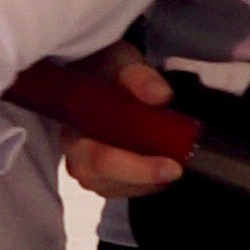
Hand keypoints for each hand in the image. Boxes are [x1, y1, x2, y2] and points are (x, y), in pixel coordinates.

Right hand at [57, 42, 182, 199]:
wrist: (97, 70)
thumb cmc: (106, 67)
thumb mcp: (122, 61)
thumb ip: (139, 77)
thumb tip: (161, 96)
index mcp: (72, 121)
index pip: (97, 158)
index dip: (134, 168)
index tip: (171, 166)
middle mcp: (72, 149)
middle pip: (100, 179)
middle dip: (142, 179)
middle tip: (177, 168)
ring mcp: (82, 164)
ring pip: (111, 188)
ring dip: (145, 182)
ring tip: (172, 164)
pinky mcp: (97, 172)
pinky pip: (118, 187)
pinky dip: (143, 183)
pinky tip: (160, 168)